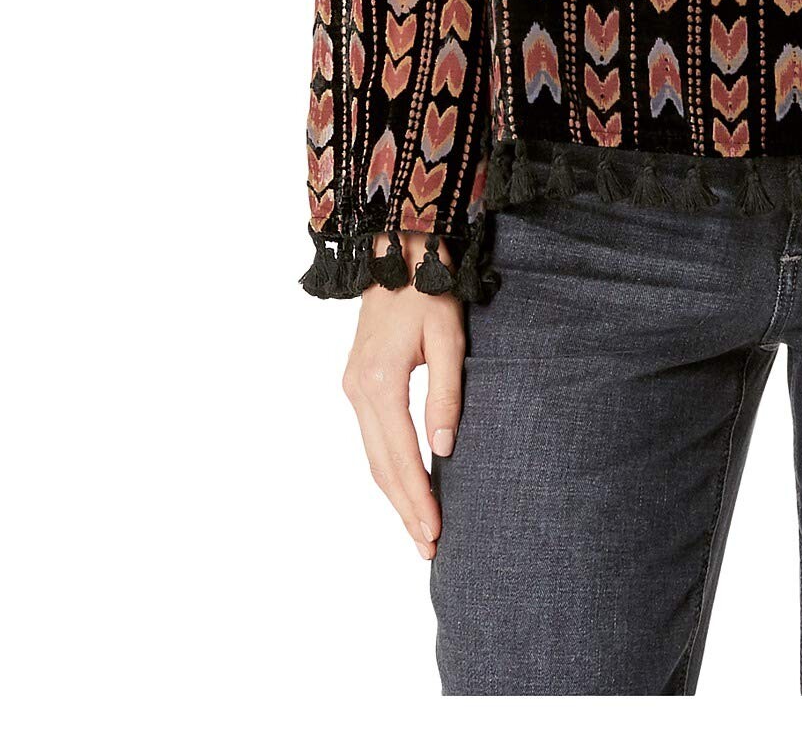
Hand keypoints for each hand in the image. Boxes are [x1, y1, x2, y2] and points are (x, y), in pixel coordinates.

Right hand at [340, 234, 466, 559]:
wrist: (398, 253)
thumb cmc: (430, 291)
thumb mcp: (448, 338)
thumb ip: (446, 395)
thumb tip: (445, 451)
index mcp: (379, 383)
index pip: (400, 457)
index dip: (418, 498)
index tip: (434, 533)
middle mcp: (357, 391)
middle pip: (380, 466)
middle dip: (405, 509)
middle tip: (429, 547)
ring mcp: (352, 388)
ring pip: (372, 456)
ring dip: (395, 494)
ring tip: (419, 529)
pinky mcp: (357, 383)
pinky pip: (371, 438)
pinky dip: (387, 468)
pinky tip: (405, 486)